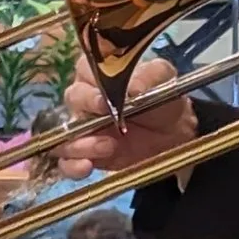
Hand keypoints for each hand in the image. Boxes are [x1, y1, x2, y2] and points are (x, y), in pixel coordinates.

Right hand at [56, 54, 196, 175]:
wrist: (174, 132)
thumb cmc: (163, 97)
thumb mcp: (162, 78)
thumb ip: (149, 76)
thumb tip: (134, 87)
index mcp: (98, 73)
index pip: (83, 71)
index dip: (92, 86)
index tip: (105, 101)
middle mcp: (84, 98)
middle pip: (72, 99)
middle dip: (88, 111)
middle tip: (110, 120)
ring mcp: (81, 128)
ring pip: (64, 133)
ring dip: (81, 142)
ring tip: (108, 147)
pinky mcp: (85, 154)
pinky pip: (66, 162)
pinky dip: (72, 166)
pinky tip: (86, 167)